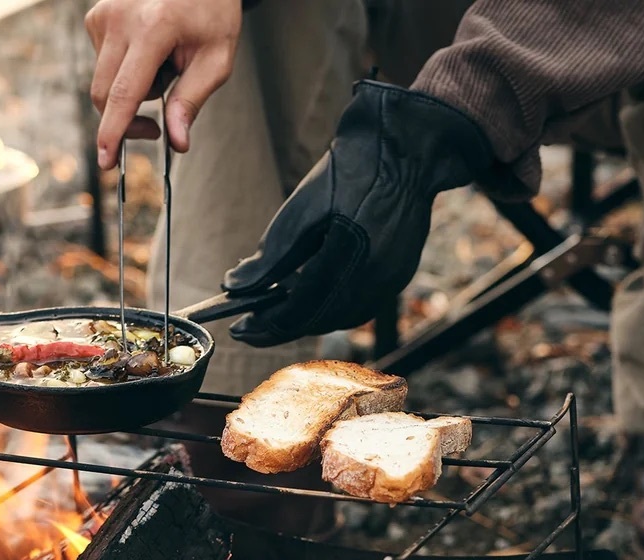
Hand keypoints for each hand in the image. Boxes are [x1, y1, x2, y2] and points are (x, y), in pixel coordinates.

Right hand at [86, 0, 241, 168]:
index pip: (124, 93)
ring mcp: (103, 15)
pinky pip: (103, 63)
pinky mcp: (95, 17)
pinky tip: (148, 50)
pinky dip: (125, 69)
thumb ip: (192, 101)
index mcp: (152, 28)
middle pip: (105, 94)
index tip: (105, 160)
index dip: (113, 132)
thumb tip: (177, 142)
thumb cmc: (210, 10)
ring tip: (163, 65)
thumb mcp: (216, 58)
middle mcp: (119, 19)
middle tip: (158, 127)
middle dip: (127, 119)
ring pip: (104, 82)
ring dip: (132, 89)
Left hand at [223, 81, 490, 347]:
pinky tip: (311, 298)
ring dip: (307, 320)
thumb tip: (235, 287)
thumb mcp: (303, 205)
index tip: (238, 329)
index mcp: (350, 254)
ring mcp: (392, 278)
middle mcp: (376, 275)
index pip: (301, 308)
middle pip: (320, 320)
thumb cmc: (353, 167)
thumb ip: (271, 255)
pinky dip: (331, 308)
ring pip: (341, 318)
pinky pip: (360, 306)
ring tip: (275, 312)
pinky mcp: (400, 274)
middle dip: (282, 327)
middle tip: (249, 327)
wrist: (409, 146)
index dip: (266, 324)